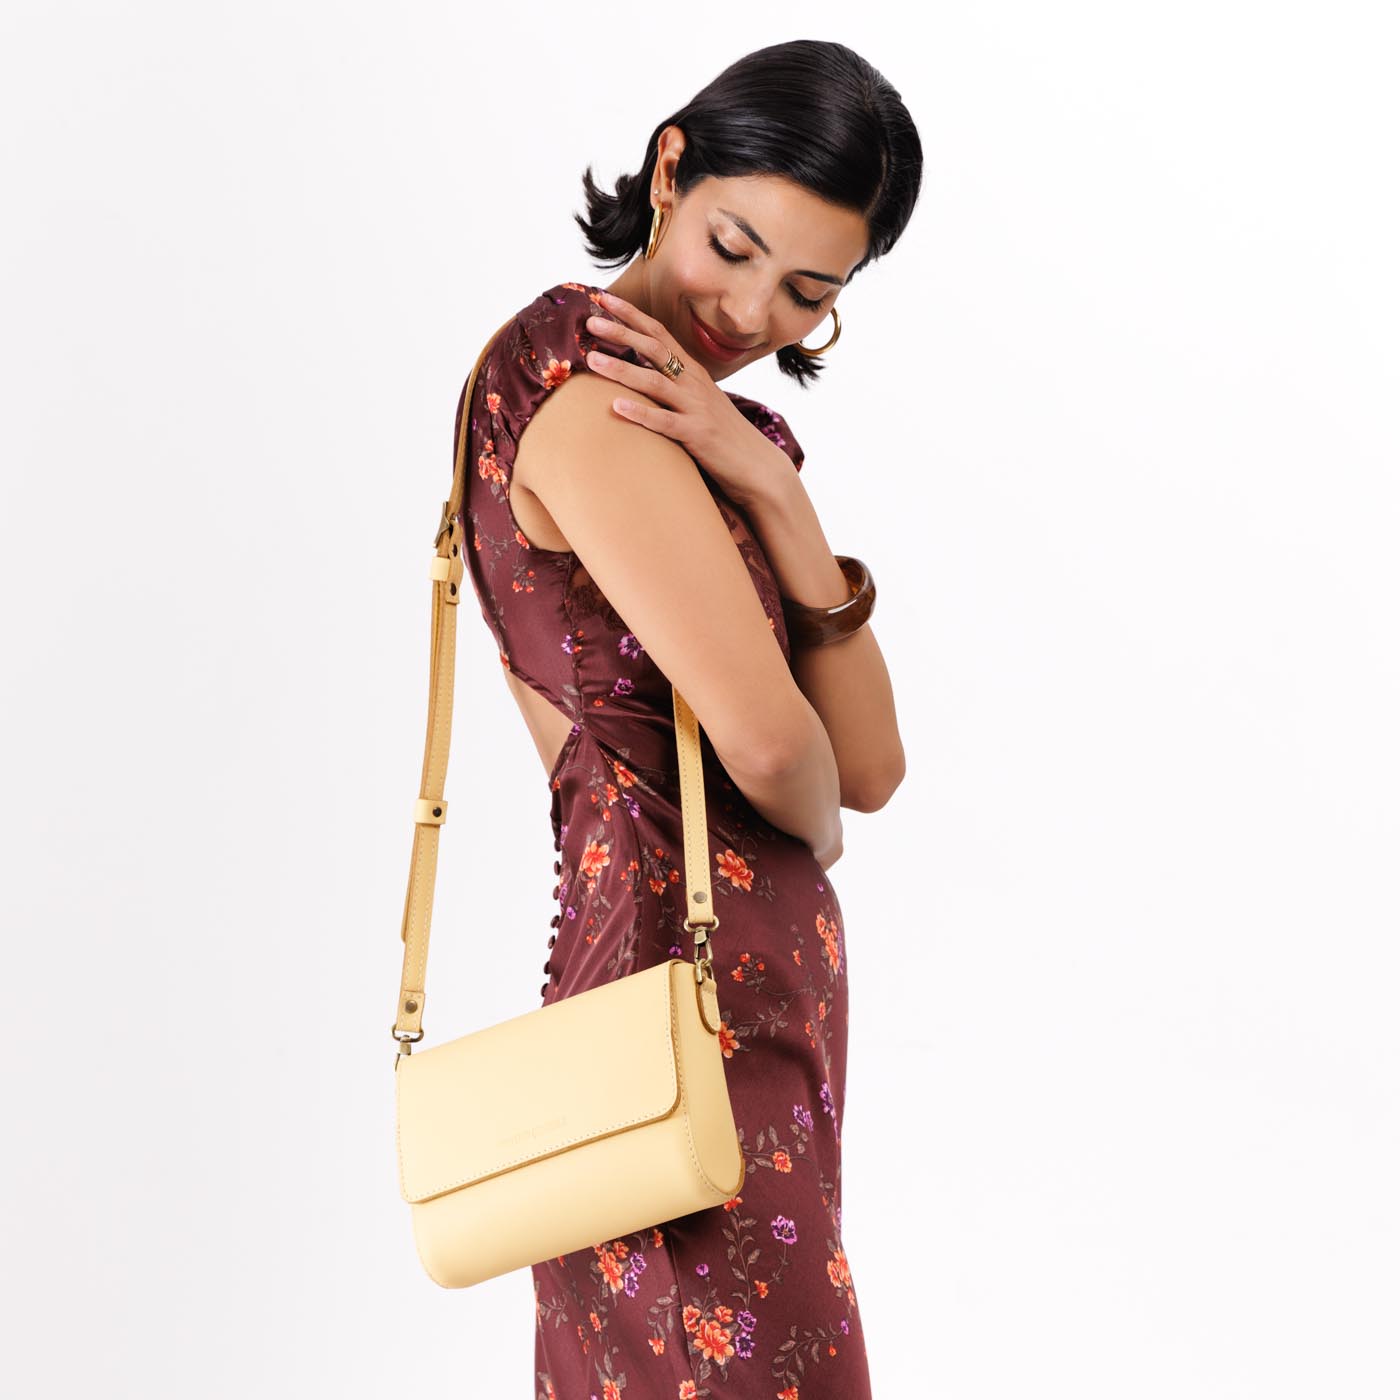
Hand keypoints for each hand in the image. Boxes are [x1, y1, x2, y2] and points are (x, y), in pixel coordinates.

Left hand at [583, 290, 783, 506]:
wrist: (756, 464)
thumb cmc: (722, 435)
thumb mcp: (698, 402)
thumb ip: (674, 386)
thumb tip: (640, 375)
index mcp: (692, 372)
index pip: (659, 333)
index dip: (632, 315)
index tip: (603, 298)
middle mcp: (694, 383)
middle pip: (654, 349)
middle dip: (622, 333)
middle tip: (590, 322)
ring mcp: (696, 407)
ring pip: (655, 382)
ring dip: (622, 369)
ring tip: (592, 361)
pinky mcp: (697, 434)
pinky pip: (664, 422)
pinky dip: (641, 413)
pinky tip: (616, 407)